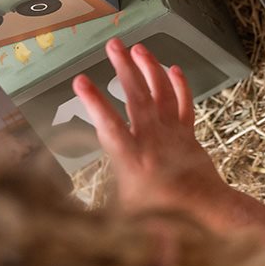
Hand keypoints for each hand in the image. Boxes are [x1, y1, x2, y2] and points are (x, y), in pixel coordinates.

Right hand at [72, 38, 226, 212]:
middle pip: (136, 97)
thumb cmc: (162, 220)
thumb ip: (92, 209)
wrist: (206, 212)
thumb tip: (59, 210)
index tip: (80, 80)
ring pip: (161, 93)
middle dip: (123, 68)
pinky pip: (184, 102)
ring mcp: (172, 133)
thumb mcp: (121, 217)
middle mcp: (152, 140)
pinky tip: (172, 68)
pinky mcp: (187, 133)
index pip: (108, 125)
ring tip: (138, 48)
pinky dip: (179, 84)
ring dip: (149, 68)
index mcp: (132, 160)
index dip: (94, 102)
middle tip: (112, 45)